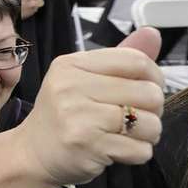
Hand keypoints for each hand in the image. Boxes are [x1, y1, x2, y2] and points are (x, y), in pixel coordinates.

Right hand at [14, 28, 163, 185]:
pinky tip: (118, 150)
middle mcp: (72, 86)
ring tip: (126, 134)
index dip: (154, 77)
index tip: (147, 90)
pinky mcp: (87, 144)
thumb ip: (120, 58)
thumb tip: (153, 33)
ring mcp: (78, 116)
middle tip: (135, 118)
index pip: (136, 61)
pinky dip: (137, 154)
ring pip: (149, 123)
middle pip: (149, 93)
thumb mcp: (84, 78)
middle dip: (153, 110)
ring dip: (147, 135)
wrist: (33, 152)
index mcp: (72, 64)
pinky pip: (141, 150)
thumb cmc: (63, 113)